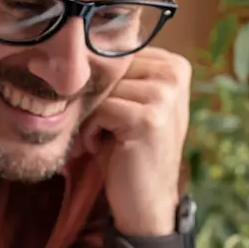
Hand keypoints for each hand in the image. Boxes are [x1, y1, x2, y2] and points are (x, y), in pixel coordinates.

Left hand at [80, 48, 190, 234]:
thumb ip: (117, 76)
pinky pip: (99, 110)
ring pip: (101, 90)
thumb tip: (74, 47)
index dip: (102, 85)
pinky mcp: (148, 118)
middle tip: (105, 130)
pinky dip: (91, 132)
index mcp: (174, 65)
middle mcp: (174, 74)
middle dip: (96, 101)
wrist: (146, 201)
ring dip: (92, 119)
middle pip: (108, 70)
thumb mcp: (128, 105)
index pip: (116, 55)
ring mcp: (164, 96)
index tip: (109, 113)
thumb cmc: (129, 151)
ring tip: (106, 140)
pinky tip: (103, 149)